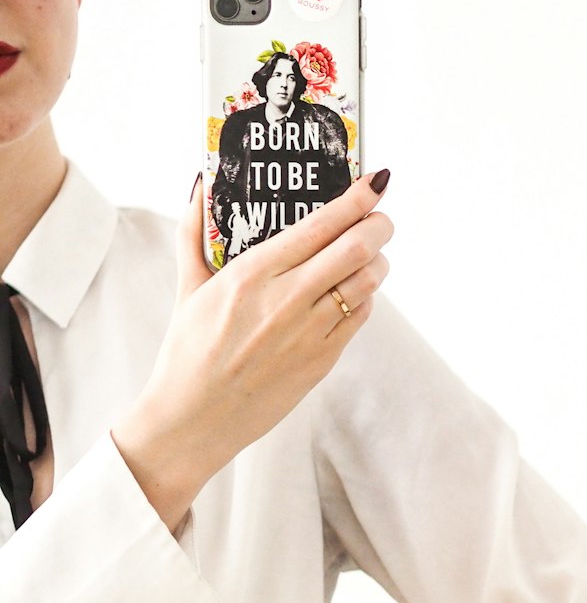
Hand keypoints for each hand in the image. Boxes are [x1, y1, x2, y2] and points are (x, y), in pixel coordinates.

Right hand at [111, 171, 392, 527]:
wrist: (193, 420)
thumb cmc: (188, 353)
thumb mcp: (188, 288)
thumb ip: (194, 233)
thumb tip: (200, 184)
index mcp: (251, 274)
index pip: (320, 225)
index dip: (357, 199)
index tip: (375, 182)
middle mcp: (285, 300)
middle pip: (357, 248)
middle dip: (379, 224)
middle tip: (381, 215)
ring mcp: (308, 334)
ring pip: (366, 283)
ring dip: (378, 262)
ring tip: (372, 254)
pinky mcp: (321, 362)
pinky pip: (360, 318)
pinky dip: (365, 298)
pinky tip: (355, 292)